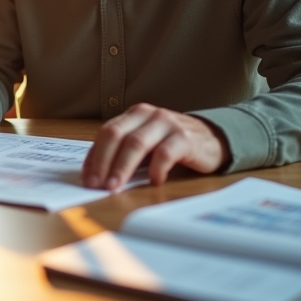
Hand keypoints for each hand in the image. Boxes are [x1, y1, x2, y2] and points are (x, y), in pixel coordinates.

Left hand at [82, 103, 230, 189]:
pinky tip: (153, 182)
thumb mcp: (146, 144)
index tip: (87, 177)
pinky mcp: (185, 138)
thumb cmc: (172, 144)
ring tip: (115, 186)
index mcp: (134, 114)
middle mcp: (148, 114)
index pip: (106, 132)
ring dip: (122, 167)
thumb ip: (124, 152)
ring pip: (136, 144)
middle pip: (117, 135)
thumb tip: (96, 174)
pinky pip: (164, 153)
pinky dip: (155, 169)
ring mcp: (166, 124)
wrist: (213, 139)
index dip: (94, 155)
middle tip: (96, 184)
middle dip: (103, 161)